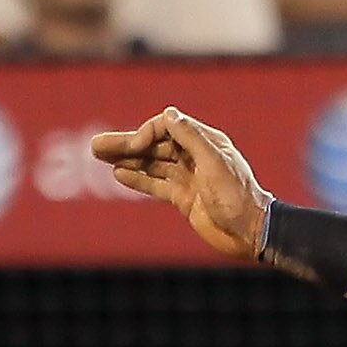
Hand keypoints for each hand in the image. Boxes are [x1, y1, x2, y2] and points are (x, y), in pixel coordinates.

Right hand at [92, 107, 269, 262]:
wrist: (251, 232)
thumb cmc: (238, 196)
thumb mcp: (215, 163)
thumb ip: (191, 138)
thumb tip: (169, 114)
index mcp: (206, 142)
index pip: (168, 128)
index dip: (147, 134)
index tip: (134, 146)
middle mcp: (196, 157)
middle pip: (154, 146)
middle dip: (126, 144)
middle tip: (96, 145)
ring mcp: (189, 178)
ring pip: (152, 164)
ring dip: (126, 160)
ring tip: (99, 156)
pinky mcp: (184, 198)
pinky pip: (156, 184)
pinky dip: (138, 179)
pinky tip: (118, 174)